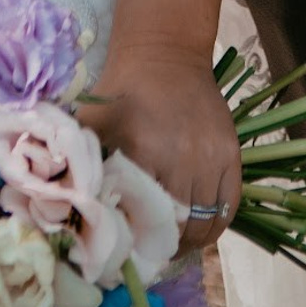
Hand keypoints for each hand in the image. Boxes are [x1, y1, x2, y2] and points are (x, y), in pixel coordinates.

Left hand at [88, 43, 238, 237]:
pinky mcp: (232, 153)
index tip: (126, 252)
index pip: (143, 220)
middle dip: (163, 247)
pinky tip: (197, 232)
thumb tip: (74, 217)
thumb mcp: (92, 125)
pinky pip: (229, 208)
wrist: (164, 54)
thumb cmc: (122, 92)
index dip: (136, 243)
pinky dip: (214, 227)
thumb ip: (82, 170)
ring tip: (171, 245)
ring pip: (205, 223)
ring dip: (189, 242)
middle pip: (177, 228)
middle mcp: (183, 156)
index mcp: (144, 151)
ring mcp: (212, 156)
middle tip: (149, 253)